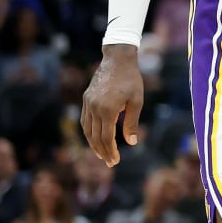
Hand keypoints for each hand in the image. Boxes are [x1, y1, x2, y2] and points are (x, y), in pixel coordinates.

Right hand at [82, 45, 143, 166]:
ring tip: (101, 154)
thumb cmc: (131, 80)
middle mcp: (94, 108)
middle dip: (102, 151)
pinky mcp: (86, 98)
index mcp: (108, 110)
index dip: (110, 151)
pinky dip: (89, 131)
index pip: (106, 137)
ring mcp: (88, 103)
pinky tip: (95, 137)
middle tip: (110, 163)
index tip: (115, 161)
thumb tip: (132, 142)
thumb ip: (132, 122)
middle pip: (95, 136)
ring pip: (87, 129)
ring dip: (93, 143)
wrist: (117, 59)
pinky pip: (85, 120)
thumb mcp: (136, 101)